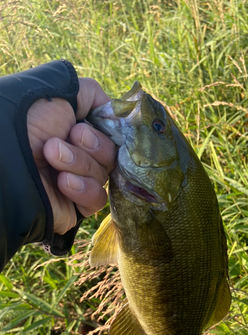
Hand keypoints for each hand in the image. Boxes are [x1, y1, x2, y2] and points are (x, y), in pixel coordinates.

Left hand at [27, 78, 116, 234]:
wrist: (6, 158)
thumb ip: (91, 94)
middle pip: (111, 156)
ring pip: (103, 176)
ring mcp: (79, 182)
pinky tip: (62, 182)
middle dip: (92, 146)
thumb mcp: (59, 92)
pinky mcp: (76, 207)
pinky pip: (97, 199)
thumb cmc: (27, 121)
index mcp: (77, 132)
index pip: (112, 136)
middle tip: (66, 139)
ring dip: (80, 164)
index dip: (106, 132)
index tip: (81, 126)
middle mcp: (80, 156)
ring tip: (51, 157)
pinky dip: (83, 189)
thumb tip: (114, 112)